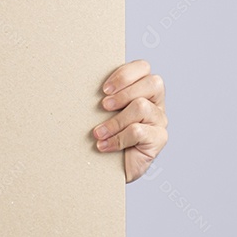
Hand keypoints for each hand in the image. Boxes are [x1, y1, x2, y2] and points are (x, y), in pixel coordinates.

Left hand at [91, 59, 166, 183]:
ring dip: (115, 120)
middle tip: (103, 106)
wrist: (106, 169)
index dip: (125, 74)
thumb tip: (77, 82)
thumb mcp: (99, 112)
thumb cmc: (102, 135)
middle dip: (124, 93)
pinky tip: (104, 146)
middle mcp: (155, 103)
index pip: (143, 67)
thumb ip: (101, 96)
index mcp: (142, 90)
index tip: (103, 89)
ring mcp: (159, 121)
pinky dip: (117, 139)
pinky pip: (139, 132)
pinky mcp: (159, 139)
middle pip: (153, 83)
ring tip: (98, 133)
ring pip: (142, 107)